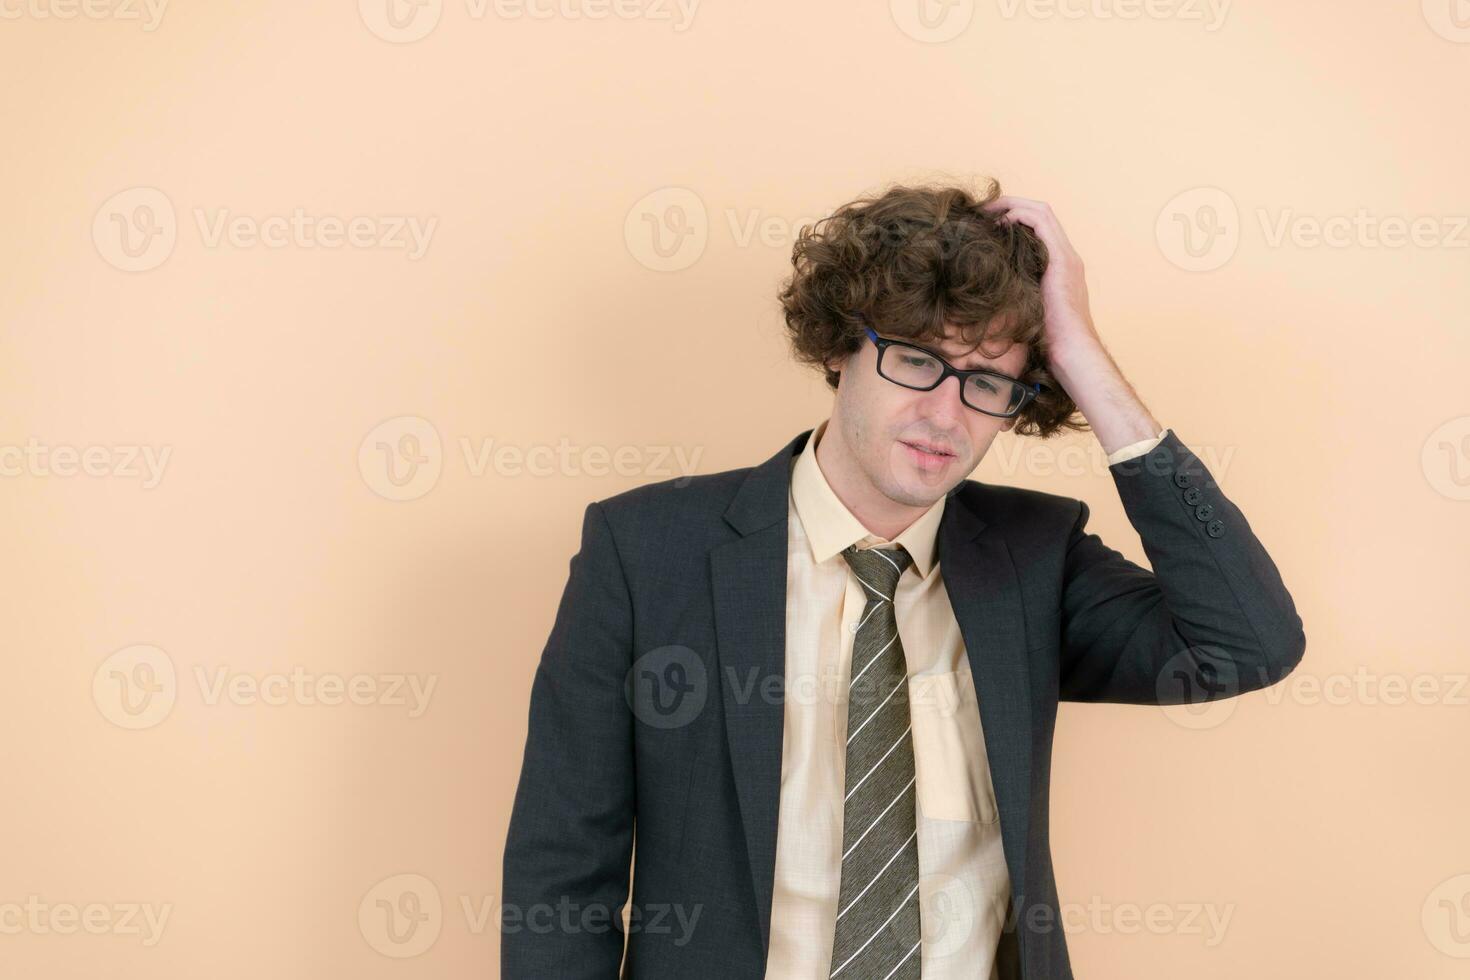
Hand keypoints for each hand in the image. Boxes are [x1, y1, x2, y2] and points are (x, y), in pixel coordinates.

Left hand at [980, 195, 1100, 361]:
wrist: (1071, 350)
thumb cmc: (1048, 340)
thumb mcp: (1027, 309)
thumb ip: (1017, 293)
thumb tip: (989, 292)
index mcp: (1060, 266)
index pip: (1040, 227)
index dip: (1015, 216)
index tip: (988, 222)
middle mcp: (1067, 256)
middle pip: (1041, 213)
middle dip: (1011, 205)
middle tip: (984, 210)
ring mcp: (1067, 257)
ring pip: (1042, 212)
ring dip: (1013, 205)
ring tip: (989, 211)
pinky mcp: (1063, 262)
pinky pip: (1042, 224)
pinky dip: (1021, 216)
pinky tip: (1002, 223)